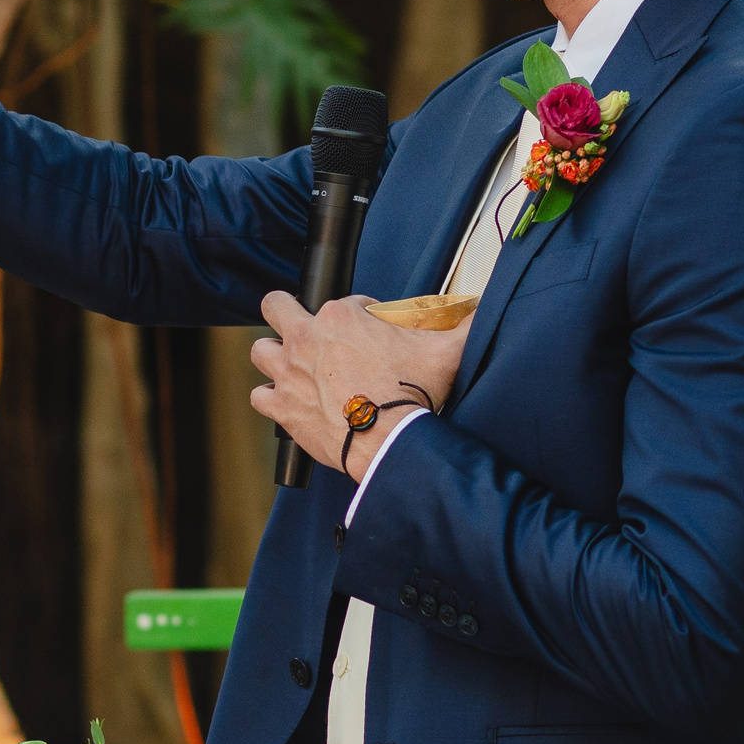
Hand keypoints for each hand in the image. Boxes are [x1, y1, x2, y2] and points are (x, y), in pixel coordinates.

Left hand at [248, 292, 468, 479]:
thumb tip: (484, 306)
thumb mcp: (448, 350)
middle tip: (305, 328)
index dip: (359, 314)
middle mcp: (306, 338)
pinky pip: (259, 395)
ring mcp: (288, 372)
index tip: (369, 332)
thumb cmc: (413, 395)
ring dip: (274, 355)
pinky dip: (270, 398)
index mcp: (342, 317)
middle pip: (276, 306)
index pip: (344, 302)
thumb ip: (466, 324)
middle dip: (286, 311)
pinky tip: (287, 401)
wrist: (390, 442)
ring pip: (260, 349)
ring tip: (292, 365)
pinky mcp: (281, 407)